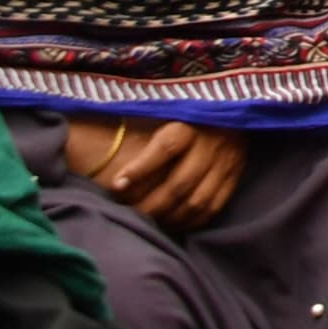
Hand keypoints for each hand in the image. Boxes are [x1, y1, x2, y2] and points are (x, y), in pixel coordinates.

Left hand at [62, 116, 244, 230]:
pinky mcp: (236, 176)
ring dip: (169, 217)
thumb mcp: (169, 105)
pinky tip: (173, 224)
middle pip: (179, 183)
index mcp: (192, 122)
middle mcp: (212, 143)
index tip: (117, 185)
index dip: (140, 169)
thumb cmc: (190, 107)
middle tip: (127, 214)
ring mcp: (227, 163)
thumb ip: (140, 117)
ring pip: (196, 201)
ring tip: (148, 222)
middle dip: (149, 205)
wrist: (240, 104)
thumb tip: (88, 131)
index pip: (165, 147)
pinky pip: (213, 208)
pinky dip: (191, 221)